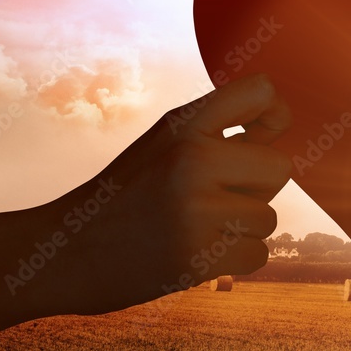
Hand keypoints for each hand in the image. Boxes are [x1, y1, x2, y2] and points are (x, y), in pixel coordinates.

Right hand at [0, 73, 292, 337]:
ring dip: (241, 229)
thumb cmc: (131, 193)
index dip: (275, 115)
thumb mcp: (165, 143)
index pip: (264, 90)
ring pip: (267, 218)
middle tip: (213, 198)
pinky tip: (197, 253)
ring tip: (195, 227)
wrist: (66, 252)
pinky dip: (236, 260)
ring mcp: (195, 209)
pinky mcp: (197, 257)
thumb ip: (223, 130)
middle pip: (280, 168)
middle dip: (256, 188)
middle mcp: (192, 159)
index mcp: (184, 124)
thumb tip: (283, 121)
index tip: (259, 137)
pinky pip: (259, 254)